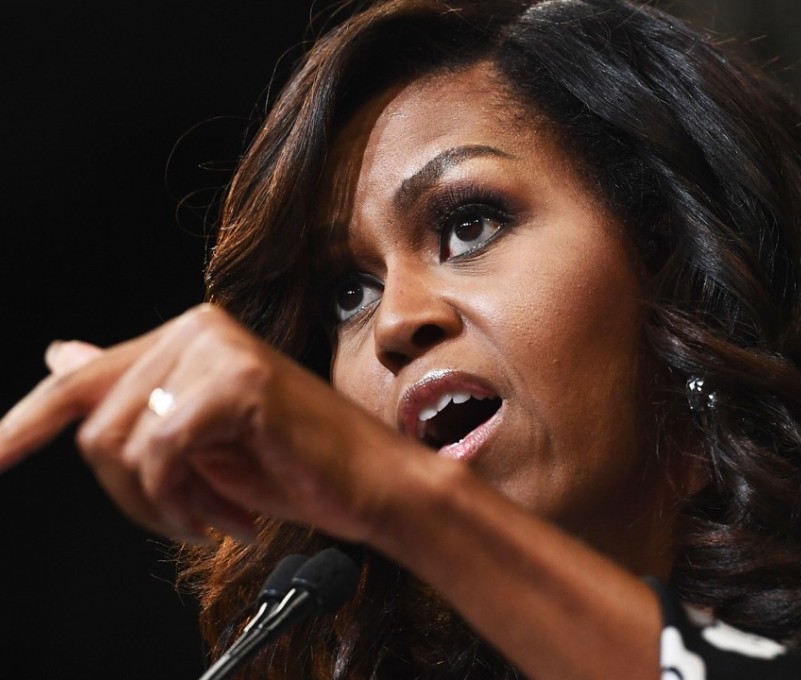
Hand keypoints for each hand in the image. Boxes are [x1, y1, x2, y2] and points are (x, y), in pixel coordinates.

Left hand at [0, 304, 413, 544]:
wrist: (375, 485)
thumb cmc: (299, 467)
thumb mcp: (201, 441)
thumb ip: (132, 398)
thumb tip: (56, 355)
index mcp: (188, 338)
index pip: (81, 381)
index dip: (20, 425)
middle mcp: (198, 328)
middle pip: (92, 426)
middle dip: (132, 495)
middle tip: (193, 517)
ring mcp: (218, 347)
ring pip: (119, 444)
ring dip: (161, 505)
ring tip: (217, 514)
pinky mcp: (238, 380)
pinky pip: (160, 453)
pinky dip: (184, 503)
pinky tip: (230, 515)